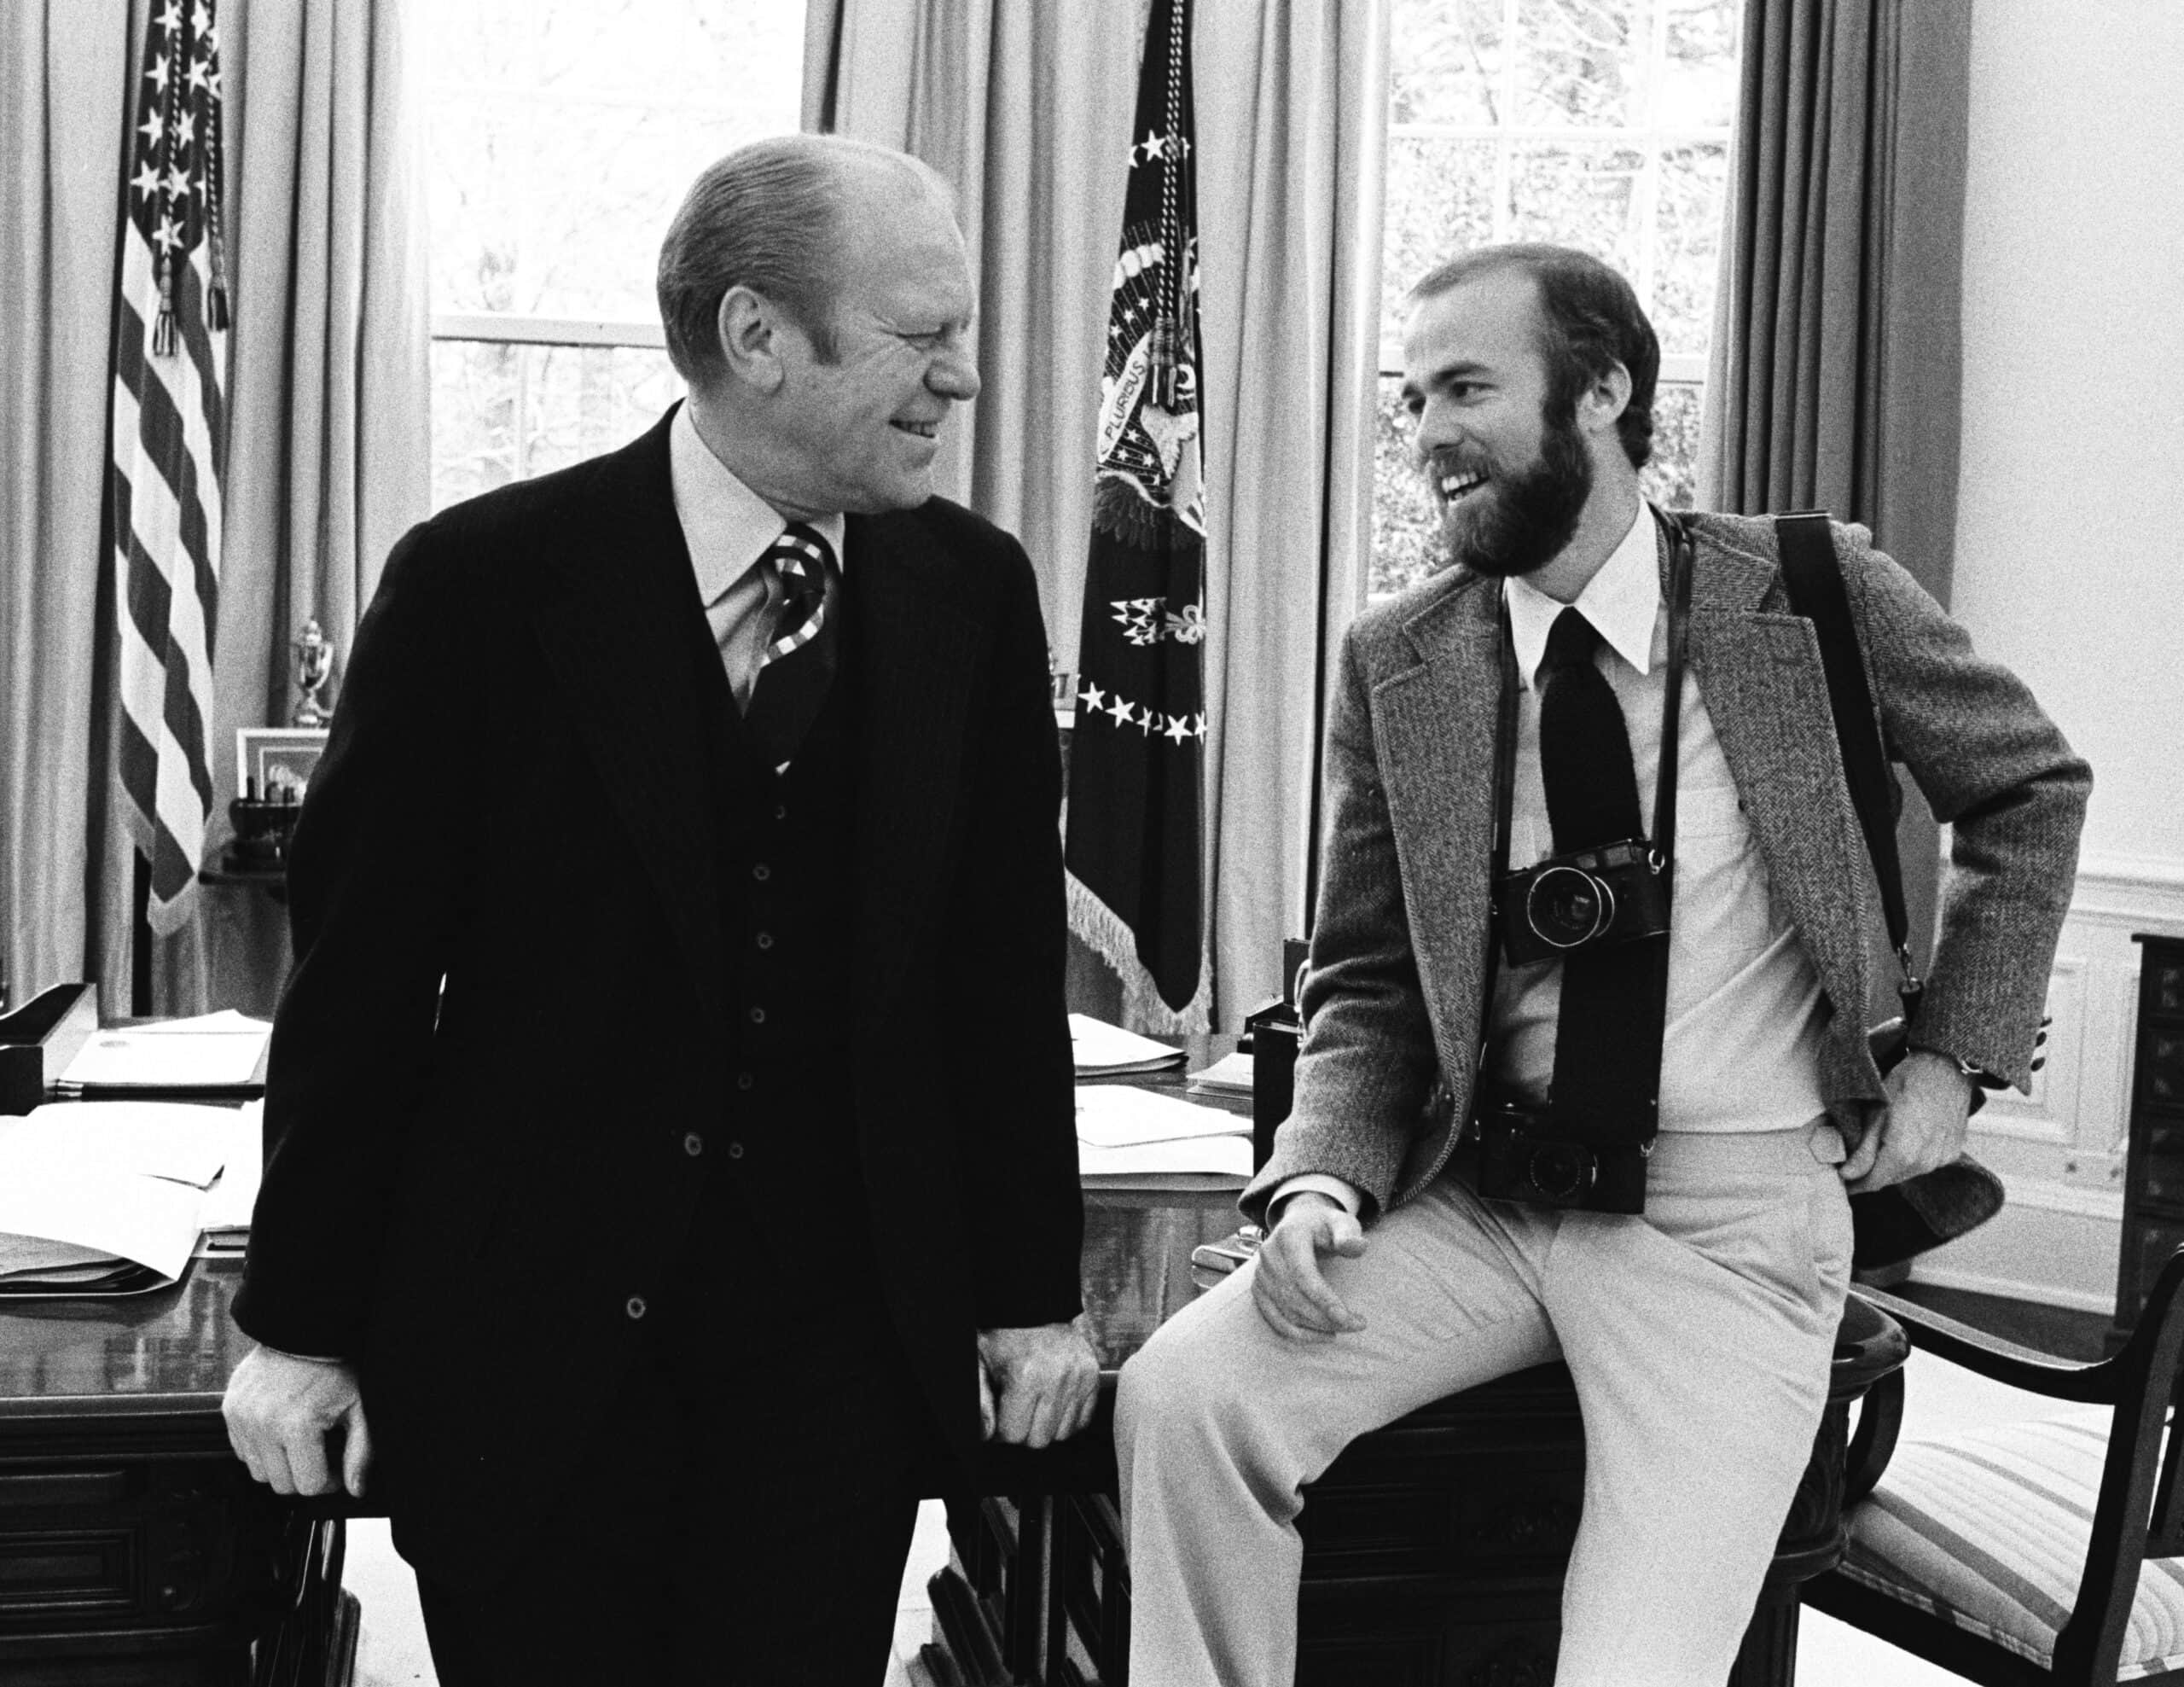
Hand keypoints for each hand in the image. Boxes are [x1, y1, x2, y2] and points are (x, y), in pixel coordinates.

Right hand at [222, 1345, 371, 1496]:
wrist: (302, 1332)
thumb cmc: (335, 1369)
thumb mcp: (358, 1408)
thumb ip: (360, 1452)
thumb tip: (356, 1490)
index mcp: (296, 1426)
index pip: (309, 1485)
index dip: (329, 1481)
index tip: (337, 1467)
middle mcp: (263, 1426)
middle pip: (281, 1484)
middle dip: (304, 1476)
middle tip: (320, 1455)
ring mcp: (242, 1418)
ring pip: (258, 1472)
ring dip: (280, 1465)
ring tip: (301, 1442)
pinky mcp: (229, 1411)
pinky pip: (241, 1450)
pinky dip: (260, 1449)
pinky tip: (280, 1431)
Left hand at [977, 1317, 1099, 1447]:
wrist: (1037, 1309)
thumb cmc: (1005, 1337)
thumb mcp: (982, 1362)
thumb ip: (980, 1399)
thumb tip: (986, 1434)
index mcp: (1026, 1375)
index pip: (1014, 1434)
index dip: (1002, 1428)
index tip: (1002, 1414)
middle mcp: (1057, 1377)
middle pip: (1039, 1439)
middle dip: (1025, 1430)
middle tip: (1018, 1410)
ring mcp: (1078, 1378)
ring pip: (1062, 1434)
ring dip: (1047, 1426)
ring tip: (1036, 1404)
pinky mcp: (1092, 1378)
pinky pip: (1082, 1421)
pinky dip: (1067, 1419)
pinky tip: (1053, 1403)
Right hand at [1250, 1192, 1367, 1341]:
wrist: (1299, 1223)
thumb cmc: (1325, 1225)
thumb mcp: (1341, 1223)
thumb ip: (1349, 1235)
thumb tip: (1358, 1246)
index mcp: (1289, 1236)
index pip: (1303, 1275)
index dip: (1323, 1300)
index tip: (1347, 1318)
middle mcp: (1269, 1255)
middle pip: (1294, 1297)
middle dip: (1326, 1318)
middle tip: (1357, 1324)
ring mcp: (1261, 1273)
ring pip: (1286, 1312)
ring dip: (1317, 1327)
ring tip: (1345, 1327)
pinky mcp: (1259, 1289)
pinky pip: (1275, 1319)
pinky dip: (1299, 1333)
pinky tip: (1324, 1335)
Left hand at [1843, 1050, 1975, 1191]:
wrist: (1945, 1067)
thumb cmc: (1907, 1082)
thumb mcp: (1876, 1113)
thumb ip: (1863, 1150)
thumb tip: (1848, 1175)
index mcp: (1903, 1154)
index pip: (1873, 1182)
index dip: (1855, 1185)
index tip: (1842, 1182)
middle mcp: (1925, 1162)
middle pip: (1889, 1179)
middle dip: (1870, 1174)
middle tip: (1854, 1163)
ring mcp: (1941, 1159)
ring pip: (1907, 1173)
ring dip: (1891, 1166)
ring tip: (1878, 1146)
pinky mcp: (1952, 1152)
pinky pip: (1924, 1163)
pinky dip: (1911, 1157)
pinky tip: (1904, 1139)